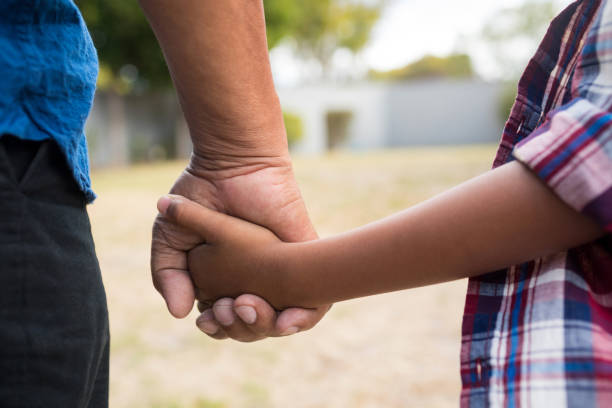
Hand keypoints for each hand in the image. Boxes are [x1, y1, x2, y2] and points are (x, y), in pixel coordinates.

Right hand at [151, 153, 330, 340]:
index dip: (216, 327)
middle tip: (228, 310)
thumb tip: (179, 314)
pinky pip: (315, 305)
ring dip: (263, 326)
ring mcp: (280, 273)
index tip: (207, 319)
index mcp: (223, 280)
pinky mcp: (304, 260)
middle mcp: (253, 281)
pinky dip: (303, 321)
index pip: (224, 322)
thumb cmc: (200, 195)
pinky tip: (285, 322)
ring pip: (280, 321)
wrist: (232, 164)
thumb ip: (168, 275)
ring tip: (245, 307)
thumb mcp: (170, 238)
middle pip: (252, 327)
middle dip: (239, 329)